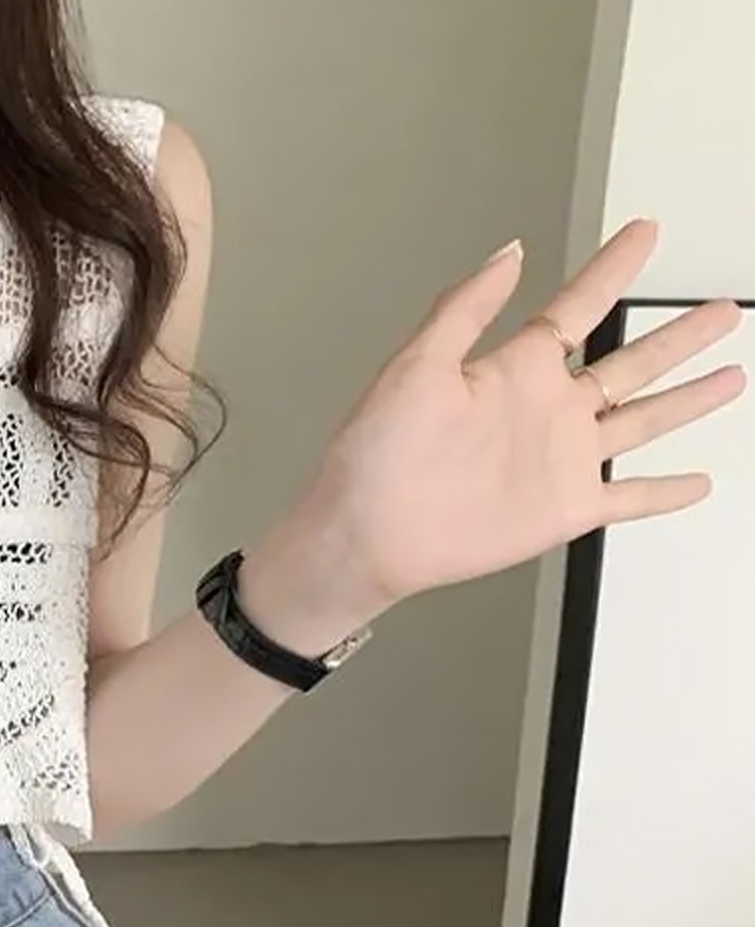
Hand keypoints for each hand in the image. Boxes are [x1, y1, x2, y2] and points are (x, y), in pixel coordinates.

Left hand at [283, 219, 745, 617]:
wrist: (368, 534)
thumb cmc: (374, 455)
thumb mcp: (416, 366)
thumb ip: (466, 309)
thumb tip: (509, 252)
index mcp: (513, 370)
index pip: (579, 307)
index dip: (613, 269)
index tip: (644, 232)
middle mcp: (545, 410)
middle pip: (630, 361)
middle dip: (678, 335)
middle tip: (724, 308)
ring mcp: (560, 460)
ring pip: (643, 420)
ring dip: (687, 400)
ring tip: (731, 373)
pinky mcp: (563, 510)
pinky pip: (627, 498)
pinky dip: (663, 493)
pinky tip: (699, 482)